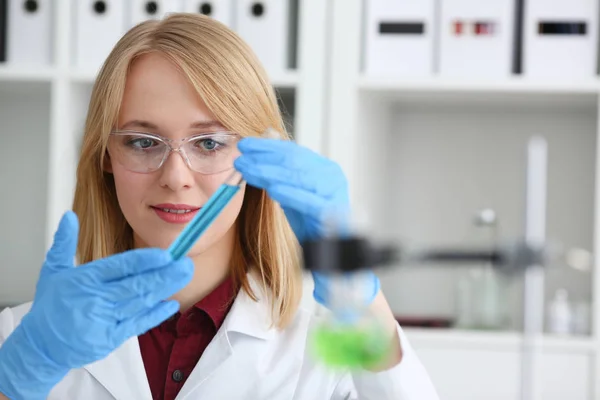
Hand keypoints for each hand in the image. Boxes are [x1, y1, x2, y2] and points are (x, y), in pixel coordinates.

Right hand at [0, 211, 192, 399]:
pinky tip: (171, 304)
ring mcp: (103, 321)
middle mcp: (95, 300)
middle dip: (164, 274)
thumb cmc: (50, 307)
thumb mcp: (53, 271)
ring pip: (140, 303)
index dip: (143, 261)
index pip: (118, 267)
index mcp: (84, 280)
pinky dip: (155, 314)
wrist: (40, 346)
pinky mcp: (110, 339)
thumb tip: (70, 216)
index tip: (164, 254)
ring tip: (184, 276)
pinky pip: (137, 325)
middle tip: (185, 263)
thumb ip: (64, 242)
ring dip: (165, 289)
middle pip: (135, 285)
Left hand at [234, 137, 349, 242]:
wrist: (330, 250)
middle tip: (240, 159)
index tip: (244, 145)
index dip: (266, 146)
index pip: (293, 150)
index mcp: (324, 167)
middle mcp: (332, 175)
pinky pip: (310, 201)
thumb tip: (258, 151)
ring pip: (299, 177)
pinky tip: (272, 190)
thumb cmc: (309, 221)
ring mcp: (334, 192)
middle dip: (263, 158)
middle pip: (294, 161)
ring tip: (247, 171)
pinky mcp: (333, 213)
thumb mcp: (292, 194)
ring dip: (269, 173)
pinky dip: (290, 194)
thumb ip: (280, 174)